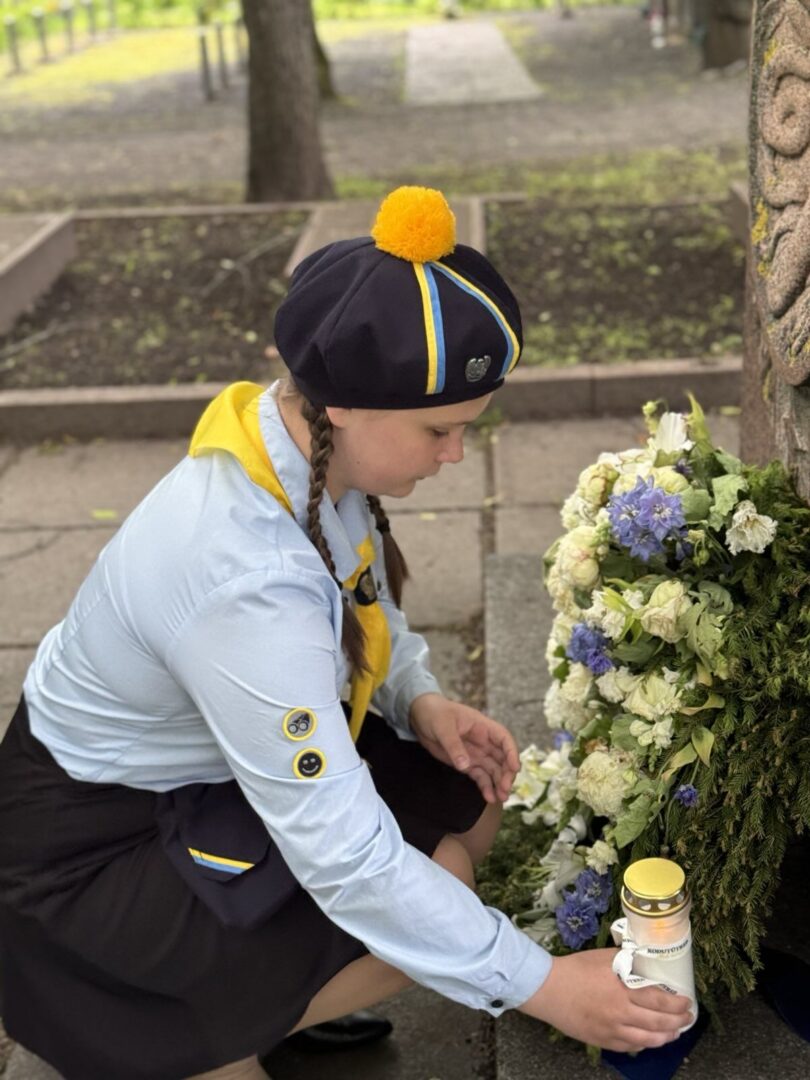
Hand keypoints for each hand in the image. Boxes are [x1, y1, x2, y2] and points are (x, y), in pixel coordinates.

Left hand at [409, 693, 518, 802]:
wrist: (420, 716)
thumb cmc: (434, 713)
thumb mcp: (443, 726)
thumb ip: (454, 745)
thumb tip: (465, 765)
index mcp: (482, 727)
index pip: (504, 739)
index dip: (512, 752)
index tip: (515, 768)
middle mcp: (483, 741)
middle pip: (502, 758)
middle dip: (507, 773)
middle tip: (505, 789)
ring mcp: (476, 753)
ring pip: (494, 770)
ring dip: (499, 783)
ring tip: (502, 798)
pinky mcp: (466, 764)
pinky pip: (480, 776)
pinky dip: (485, 786)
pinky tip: (489, 797)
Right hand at [519, 949, 693, 1051]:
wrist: (548, 989)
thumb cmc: (575, 969)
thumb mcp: (603, 957)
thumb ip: (625, 961)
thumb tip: (643, 961)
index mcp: (622, 990)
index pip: (658, 1000)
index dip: (677, 1004)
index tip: (687, 1002)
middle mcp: (621, 1013)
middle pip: (658, 1023)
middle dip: (678, 1021)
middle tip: (687, 1018)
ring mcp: (612, 1030)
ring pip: (648, 1040)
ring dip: (665, 1037)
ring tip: (674, 1032)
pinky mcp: (603, 1041)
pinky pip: (630, 1047)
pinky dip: (644, 1044)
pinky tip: (649, 1040)